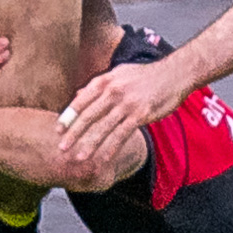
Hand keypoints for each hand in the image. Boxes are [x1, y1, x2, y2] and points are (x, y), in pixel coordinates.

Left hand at [57, 59, 190, 165]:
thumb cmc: (146, 75)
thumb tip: (77, 95)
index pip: (81, 101)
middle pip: (89, 116)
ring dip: (90, 145)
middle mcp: (113, 91)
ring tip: (79, 157)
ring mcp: (127, 104)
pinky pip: (122, 134)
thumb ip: (98, 85)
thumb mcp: (119, 73)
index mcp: (106, 81)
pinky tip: (104, 158)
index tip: (58, 130)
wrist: (174, 74)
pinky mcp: (140, 114)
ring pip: (103, 127)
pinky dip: (112, 147)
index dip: (68, 116)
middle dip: (73, 133)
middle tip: (61, 147)